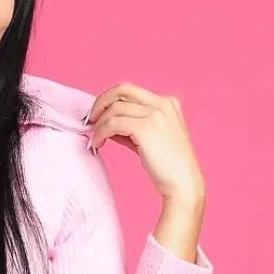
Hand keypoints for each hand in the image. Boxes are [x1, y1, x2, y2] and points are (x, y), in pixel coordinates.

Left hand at [85, 82, 205, 203]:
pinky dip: (100, 132)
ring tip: (94, 139)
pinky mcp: (146, 128)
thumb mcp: (150, 139)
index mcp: (168, 102)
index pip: (131, 90)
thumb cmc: (168, 167)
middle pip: (122, 89)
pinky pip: (113, 123)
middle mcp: (162, 103)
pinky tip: (97, 144)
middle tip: (89, 120)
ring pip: (115, 108)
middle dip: (101, 102)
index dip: (110, 99)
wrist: (183, 183)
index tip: (98, 114)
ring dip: (99, 123)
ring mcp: (155, 114)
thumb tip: (105, 122)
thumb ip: (131, 127)